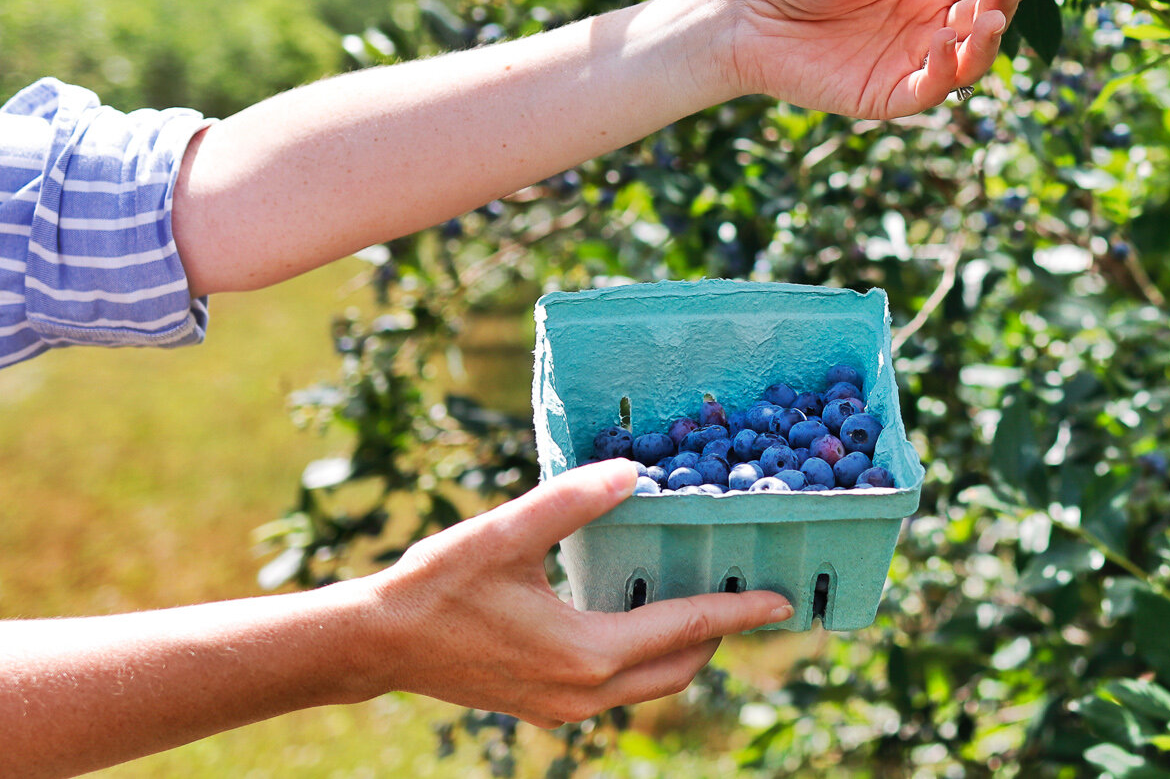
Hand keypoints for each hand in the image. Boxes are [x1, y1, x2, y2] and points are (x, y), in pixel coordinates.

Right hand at [370, 460, 791, 726]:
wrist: (377, 644)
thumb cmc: (437, 585)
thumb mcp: (504, 533)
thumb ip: (570, 501)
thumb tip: (631, 470)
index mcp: (586, 654)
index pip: (685, 629)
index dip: (737, 610)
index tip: (783, 599)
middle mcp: (584, 694)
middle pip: (679, 668)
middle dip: (720, 633)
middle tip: (752, 592)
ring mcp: (565, 707)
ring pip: (651, 683)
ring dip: (684, 647)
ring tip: (708, 600)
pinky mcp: (546, 706)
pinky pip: (620, 686)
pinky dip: (646, 655)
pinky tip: (644, 614)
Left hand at [718, 0, 1027, 118]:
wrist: (743, 16)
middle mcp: (923, 23)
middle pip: (982, 18)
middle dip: (1002, 1)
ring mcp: (908, 61)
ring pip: (968, 59)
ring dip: (988, 40)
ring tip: (991, 17)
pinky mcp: (887, 95)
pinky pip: (931, 89)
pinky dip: (945, 70)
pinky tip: (943, 43)